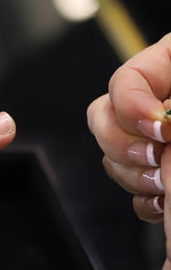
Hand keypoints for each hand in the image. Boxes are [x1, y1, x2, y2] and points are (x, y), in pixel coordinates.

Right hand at [87, 33, 170, 222]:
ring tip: (166, 186)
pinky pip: (131, 185)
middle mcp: (158, 100)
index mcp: (170, 64)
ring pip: (112, 154)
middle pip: (105, 117)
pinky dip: (143, 200)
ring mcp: (156, 138)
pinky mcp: (163, 169)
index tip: (159, 130)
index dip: (132, 105)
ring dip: (132, 174)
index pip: (127, 79)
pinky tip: (165, 205)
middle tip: (157, 159)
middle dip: (123, 144)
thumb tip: (159, 122)